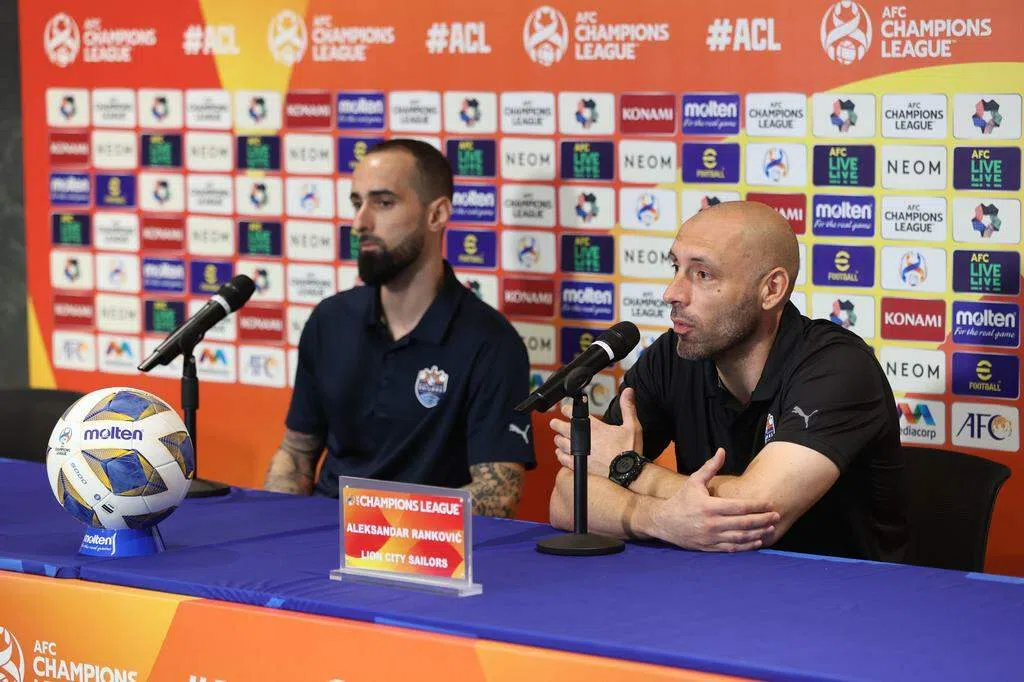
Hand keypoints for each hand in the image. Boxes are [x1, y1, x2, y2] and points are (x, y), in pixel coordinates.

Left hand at [550, 387, 642, 474]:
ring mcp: (580, 453)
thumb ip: (628, 407)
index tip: (565, 409)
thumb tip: (628, 391)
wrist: (629, 473)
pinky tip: (560, 453)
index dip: (567, 410)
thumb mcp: (632, 426)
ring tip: (558, 437)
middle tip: (554, 423)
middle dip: (557, 424)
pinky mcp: (579, 466)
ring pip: (560, 443)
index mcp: (595, 428)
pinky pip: (563, 459)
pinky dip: (560, 455)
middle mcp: (584, 440)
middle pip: (562, 428)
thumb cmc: (630, 451)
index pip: (574, 414)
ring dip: (558, 439)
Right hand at [645, 448, 778, 551]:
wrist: (664, 522)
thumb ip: (710, 467)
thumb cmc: (681, 500)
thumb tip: (722, 451)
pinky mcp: (710, 547)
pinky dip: (746, 545)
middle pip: (744, 523)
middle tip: (776, 516)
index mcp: (710, 506)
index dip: (757, 506)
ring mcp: (711, 537)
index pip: (740, 507)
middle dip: (763, 520)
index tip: (770, 504)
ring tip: (770, 529)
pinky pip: (732, 548)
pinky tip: (757, 541)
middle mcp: (712, 523)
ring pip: (741, 537)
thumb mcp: (694, 481)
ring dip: (758, 533)